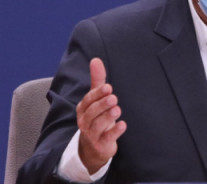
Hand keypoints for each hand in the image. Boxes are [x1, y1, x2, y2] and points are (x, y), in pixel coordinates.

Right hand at [76, 58, 126, 173]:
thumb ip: (97, 80)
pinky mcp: (101, 144)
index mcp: (83, 108)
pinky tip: (123, 125)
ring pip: (98, 125)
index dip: (97, 94)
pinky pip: (107, 138)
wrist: (93, 146)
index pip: (88, 100)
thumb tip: (96, 60)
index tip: (108, 87)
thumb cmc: (96, 117)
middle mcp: (85, 121)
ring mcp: (92, 134)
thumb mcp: (96, 99)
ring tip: (117, 109)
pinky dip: (115, 131)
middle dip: (102, 104)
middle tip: (113, 98)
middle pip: (92, 112)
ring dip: (107, 116)